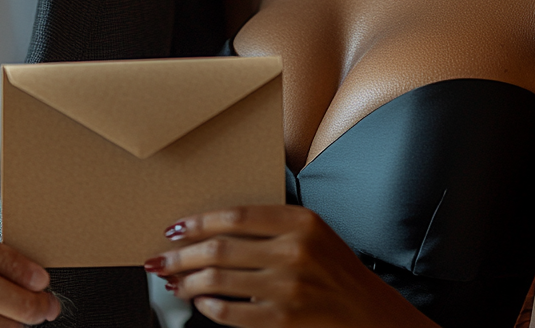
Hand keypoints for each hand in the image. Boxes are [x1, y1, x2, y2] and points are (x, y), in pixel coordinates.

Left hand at [144, 206, 432, 326]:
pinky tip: (201, 304)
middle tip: (161, 258)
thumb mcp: (314, 232)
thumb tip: (216, 230)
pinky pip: (233, 314)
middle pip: (220, 249)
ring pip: (220, 281)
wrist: (373, 315)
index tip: (176, 227)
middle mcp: (294, 251)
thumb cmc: (337, 270)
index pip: (235, 217)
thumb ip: (273, 225)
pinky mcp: (284, 319)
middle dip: (182, 255)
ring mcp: (289, 288)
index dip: (199, 222)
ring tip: (175, 283)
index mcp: (301, 222)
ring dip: (188, 282)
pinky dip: (210, 308)